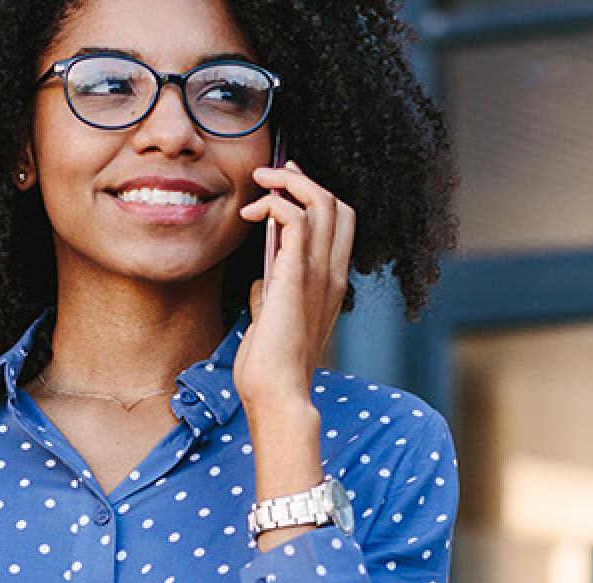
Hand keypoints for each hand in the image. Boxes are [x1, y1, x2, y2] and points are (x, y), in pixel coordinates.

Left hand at [234, 160, 355, 414]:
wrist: (277, 395)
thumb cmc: (271, 368)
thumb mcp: (274, 323)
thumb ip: (272, 298)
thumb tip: (260, 283)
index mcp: (330, 284)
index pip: (340, 223)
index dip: (316, 195)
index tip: (285, 186)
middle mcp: (332, 274)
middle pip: (337, 204)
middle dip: (303, 180)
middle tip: (270, 177)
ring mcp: (319, 275)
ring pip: (322, 202)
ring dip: (287, 184)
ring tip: (258, 184)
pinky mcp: (296, 278)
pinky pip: (296, 220)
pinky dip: (275, 204)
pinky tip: (252, 213)